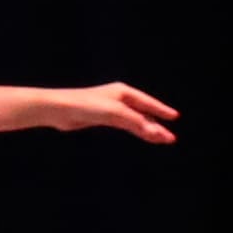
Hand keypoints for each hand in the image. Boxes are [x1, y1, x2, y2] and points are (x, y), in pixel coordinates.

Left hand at [51, 82, 181, 143]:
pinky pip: (124, 125)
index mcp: (122, 92)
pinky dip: (135, 131)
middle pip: (142, 113)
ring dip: (147, 130)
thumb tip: (157, 133)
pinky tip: (142, 135)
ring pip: (134, 121)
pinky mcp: (101, 118)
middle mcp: (117, 98)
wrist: (58, 109)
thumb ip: (137, 123)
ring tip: (161, 140)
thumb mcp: (115, 113)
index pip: (147, 102)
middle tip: (171, 138)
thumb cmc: (85, 105)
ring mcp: (110, 109)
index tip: (174, 116)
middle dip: (156, 125)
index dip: (161, 110)